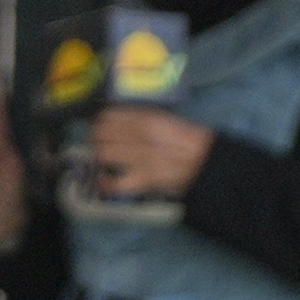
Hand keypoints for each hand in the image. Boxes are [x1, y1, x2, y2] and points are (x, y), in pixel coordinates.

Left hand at [80, 106, 216, 201]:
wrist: (202, 159)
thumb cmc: (184, 139)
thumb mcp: (163, 119)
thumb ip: (140, 119)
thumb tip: (117, 121)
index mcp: (144, 118)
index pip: (107, 116)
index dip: (100, 123)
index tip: (100, 128)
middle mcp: (137, 135)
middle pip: (100, 135)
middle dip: (96, 140)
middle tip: (99, 144)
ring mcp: (138, 157)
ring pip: (103, 154)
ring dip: (99, 158)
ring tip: (102, 160)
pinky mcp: (141, 178)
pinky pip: (114, 183)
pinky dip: (105, 183)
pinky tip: (104, 181)